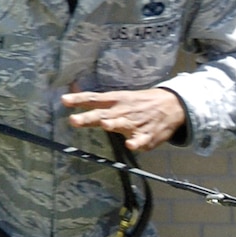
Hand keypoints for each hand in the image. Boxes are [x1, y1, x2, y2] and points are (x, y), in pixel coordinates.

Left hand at [60, 85, 186, 151]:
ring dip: (112, 124)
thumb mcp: (119, 97)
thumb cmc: (139, 103)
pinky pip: (140, 140)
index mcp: (115, 100)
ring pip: (121, 124)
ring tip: (104, 125)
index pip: (94, 99)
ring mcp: (135, 123)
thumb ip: (96, 99)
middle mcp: (122, 111)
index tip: (64, 100)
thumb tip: (71, 92)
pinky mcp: (146, 136)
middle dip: (88, 117)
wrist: (171, 105)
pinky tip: (130, 145)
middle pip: (103, 114)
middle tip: (74, 120)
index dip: (78, 100)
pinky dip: (136, 142)